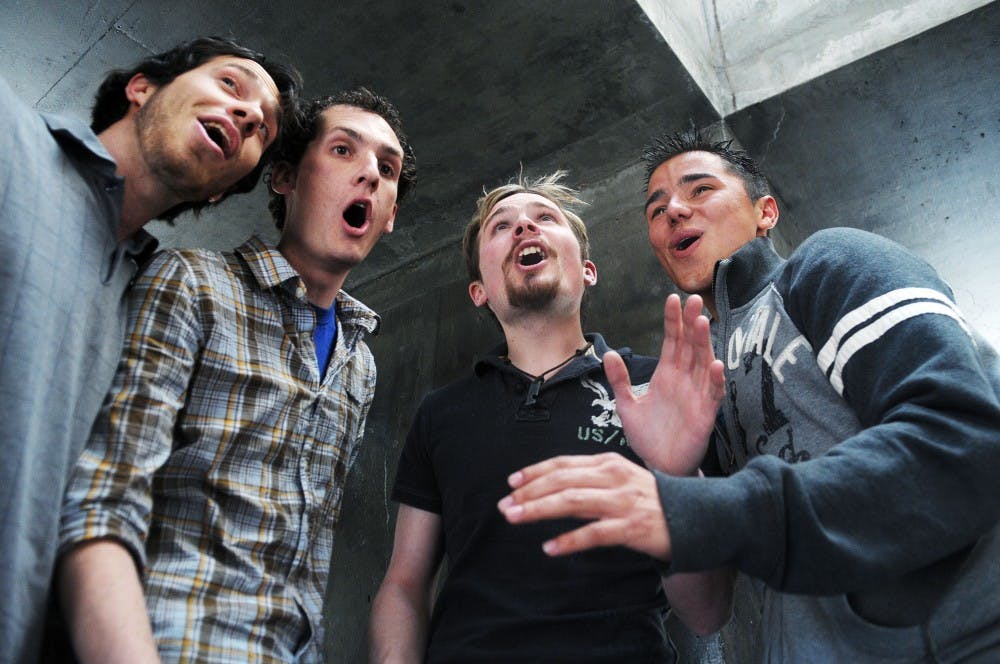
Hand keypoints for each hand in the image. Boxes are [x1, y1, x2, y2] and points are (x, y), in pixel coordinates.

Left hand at [497, 453, 670, 559]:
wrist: (697, 517)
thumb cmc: (652, 500)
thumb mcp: (621, 480)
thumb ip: (590, 481)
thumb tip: (551, 488)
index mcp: (608, 463)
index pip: (563, 464)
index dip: (535, 471)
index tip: (511, 482)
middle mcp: (614, 478)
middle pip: (562, 481)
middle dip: (529, 492)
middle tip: (505, 504)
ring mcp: (623, 502)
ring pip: (573, 501)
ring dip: (539, 509)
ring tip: (515, 518)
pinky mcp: (632, 528)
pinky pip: (595, 534)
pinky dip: (569, 540)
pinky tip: (550, 547)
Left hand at [604, 293, 723, 474]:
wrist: (659, 467)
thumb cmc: (648, 438)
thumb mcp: (627, 406)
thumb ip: (620, 380)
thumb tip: (609, 353)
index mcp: (667, 376)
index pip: (672, 342)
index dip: (673, 321)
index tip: (672, 299)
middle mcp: (684, 381)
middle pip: (690, 346)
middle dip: (691, 323)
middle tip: (694, 299)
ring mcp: (697, 396)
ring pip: (703, 364)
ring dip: (704, 344)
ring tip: (702, 322)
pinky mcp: (705, 415)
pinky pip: (713, 394)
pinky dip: (717, 380)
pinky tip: (717, 364)